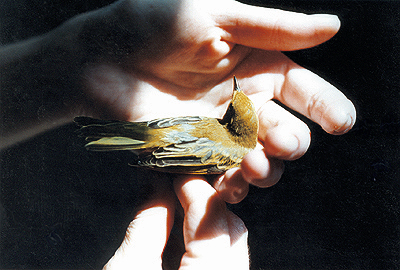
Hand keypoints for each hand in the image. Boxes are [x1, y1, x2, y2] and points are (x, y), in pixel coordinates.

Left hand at [74, 0, 354, 201]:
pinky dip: (233, 186)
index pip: (302, 89)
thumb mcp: (217, 15)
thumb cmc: (154, 23)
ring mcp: (218, 131)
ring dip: (268, 169)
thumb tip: (333, 26)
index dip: (326, 106)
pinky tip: (234, 186)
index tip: (341, 122)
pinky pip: (223, 177)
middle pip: (285, 132)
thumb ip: (273, 28)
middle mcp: (242, 102)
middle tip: (283, 142)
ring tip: (256, 165)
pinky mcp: (193, 153)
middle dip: (292, 142)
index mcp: (254, 66)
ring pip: (260, 161)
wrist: (101, 56)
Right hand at [103, 175, 248, 269]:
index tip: (172, 172)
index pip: (213, 214)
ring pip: (234, 244)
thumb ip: (147, 223)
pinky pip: (228, 260)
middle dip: (206, 201)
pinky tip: (186, 234)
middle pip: (233, 228)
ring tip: (180, 207)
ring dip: (209, 220)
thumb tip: (156, 185)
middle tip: (176, 187)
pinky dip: (210, 241)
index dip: (193, 186)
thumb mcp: (127, 268)